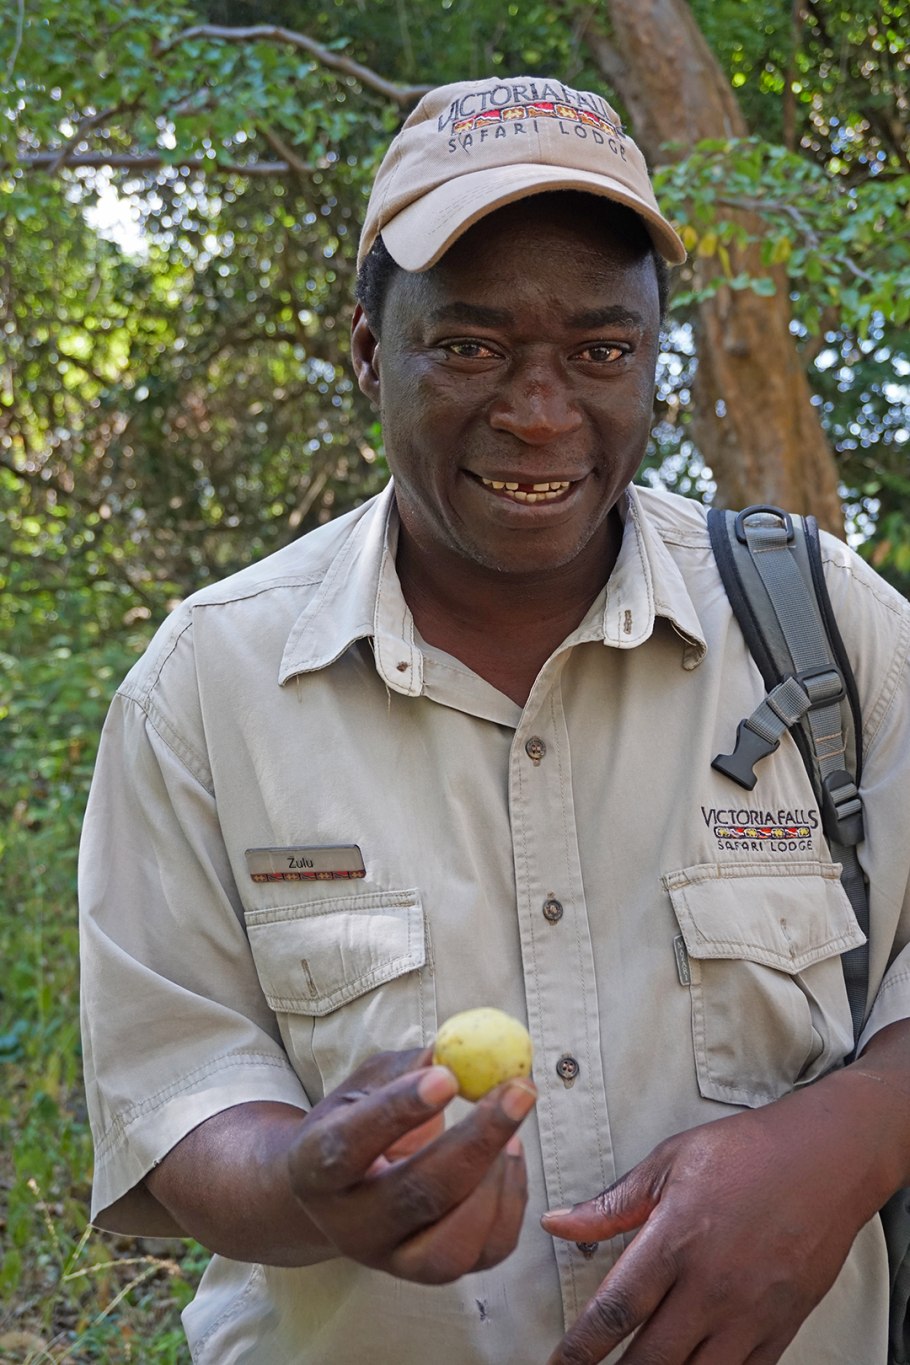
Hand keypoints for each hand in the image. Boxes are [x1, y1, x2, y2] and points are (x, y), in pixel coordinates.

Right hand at [287, 1046, 536, 1283]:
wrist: (335, 1195)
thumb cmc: (354, 1123)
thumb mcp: (365, 1085)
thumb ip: (405, 1069)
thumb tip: (454, 1049)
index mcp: (316, 1168)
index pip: (351, 1144)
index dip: (399, 1110)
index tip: (448, 1076)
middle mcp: (350, 1225)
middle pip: (415, 1195)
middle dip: (476, 1141)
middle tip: (518, 1091)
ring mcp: (392, 1259)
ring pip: (453, 1243)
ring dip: (496, 1179)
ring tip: (511, 1132)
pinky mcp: (433, 1274)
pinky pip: (488, 1252)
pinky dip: (512, 1200)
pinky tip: (509, 1158)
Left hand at [540, 1082, 884, 1364]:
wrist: (825, 1159)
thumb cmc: (745, 1152)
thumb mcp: (668, 1162)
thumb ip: (611, 1205)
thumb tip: (557, 1223)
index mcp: (675, 1241)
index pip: (615, 1310)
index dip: (580, 1349)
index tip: (557, 1364)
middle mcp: (711, 1287)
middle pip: (650, 1359)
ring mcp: (750, 1314)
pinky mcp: (781, 1328)